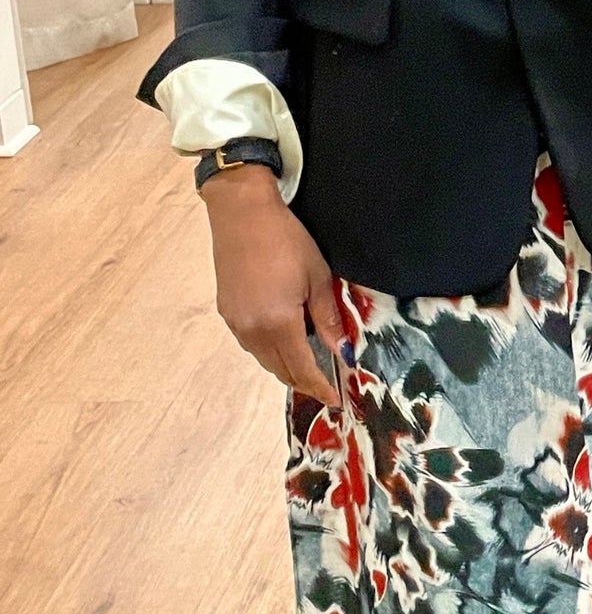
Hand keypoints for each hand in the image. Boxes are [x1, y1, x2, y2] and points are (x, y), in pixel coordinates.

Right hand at [201, 166, 344, 404]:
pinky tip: (285, 343)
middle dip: (304, 381)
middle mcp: (252, 330)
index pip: (301, 367)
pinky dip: (270, 352)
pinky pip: (251, 344)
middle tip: (326, 387)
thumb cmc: (287, 240)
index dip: (319, 386)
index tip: (335, 399)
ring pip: (264, 359)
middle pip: (280, 369)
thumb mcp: (317, 278)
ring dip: (286, 367)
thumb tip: (341, 350)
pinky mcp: (227, 312)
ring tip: (309, 368)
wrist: (243, 215)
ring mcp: (235, 322)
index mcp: (278, 323)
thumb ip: (327, 319)